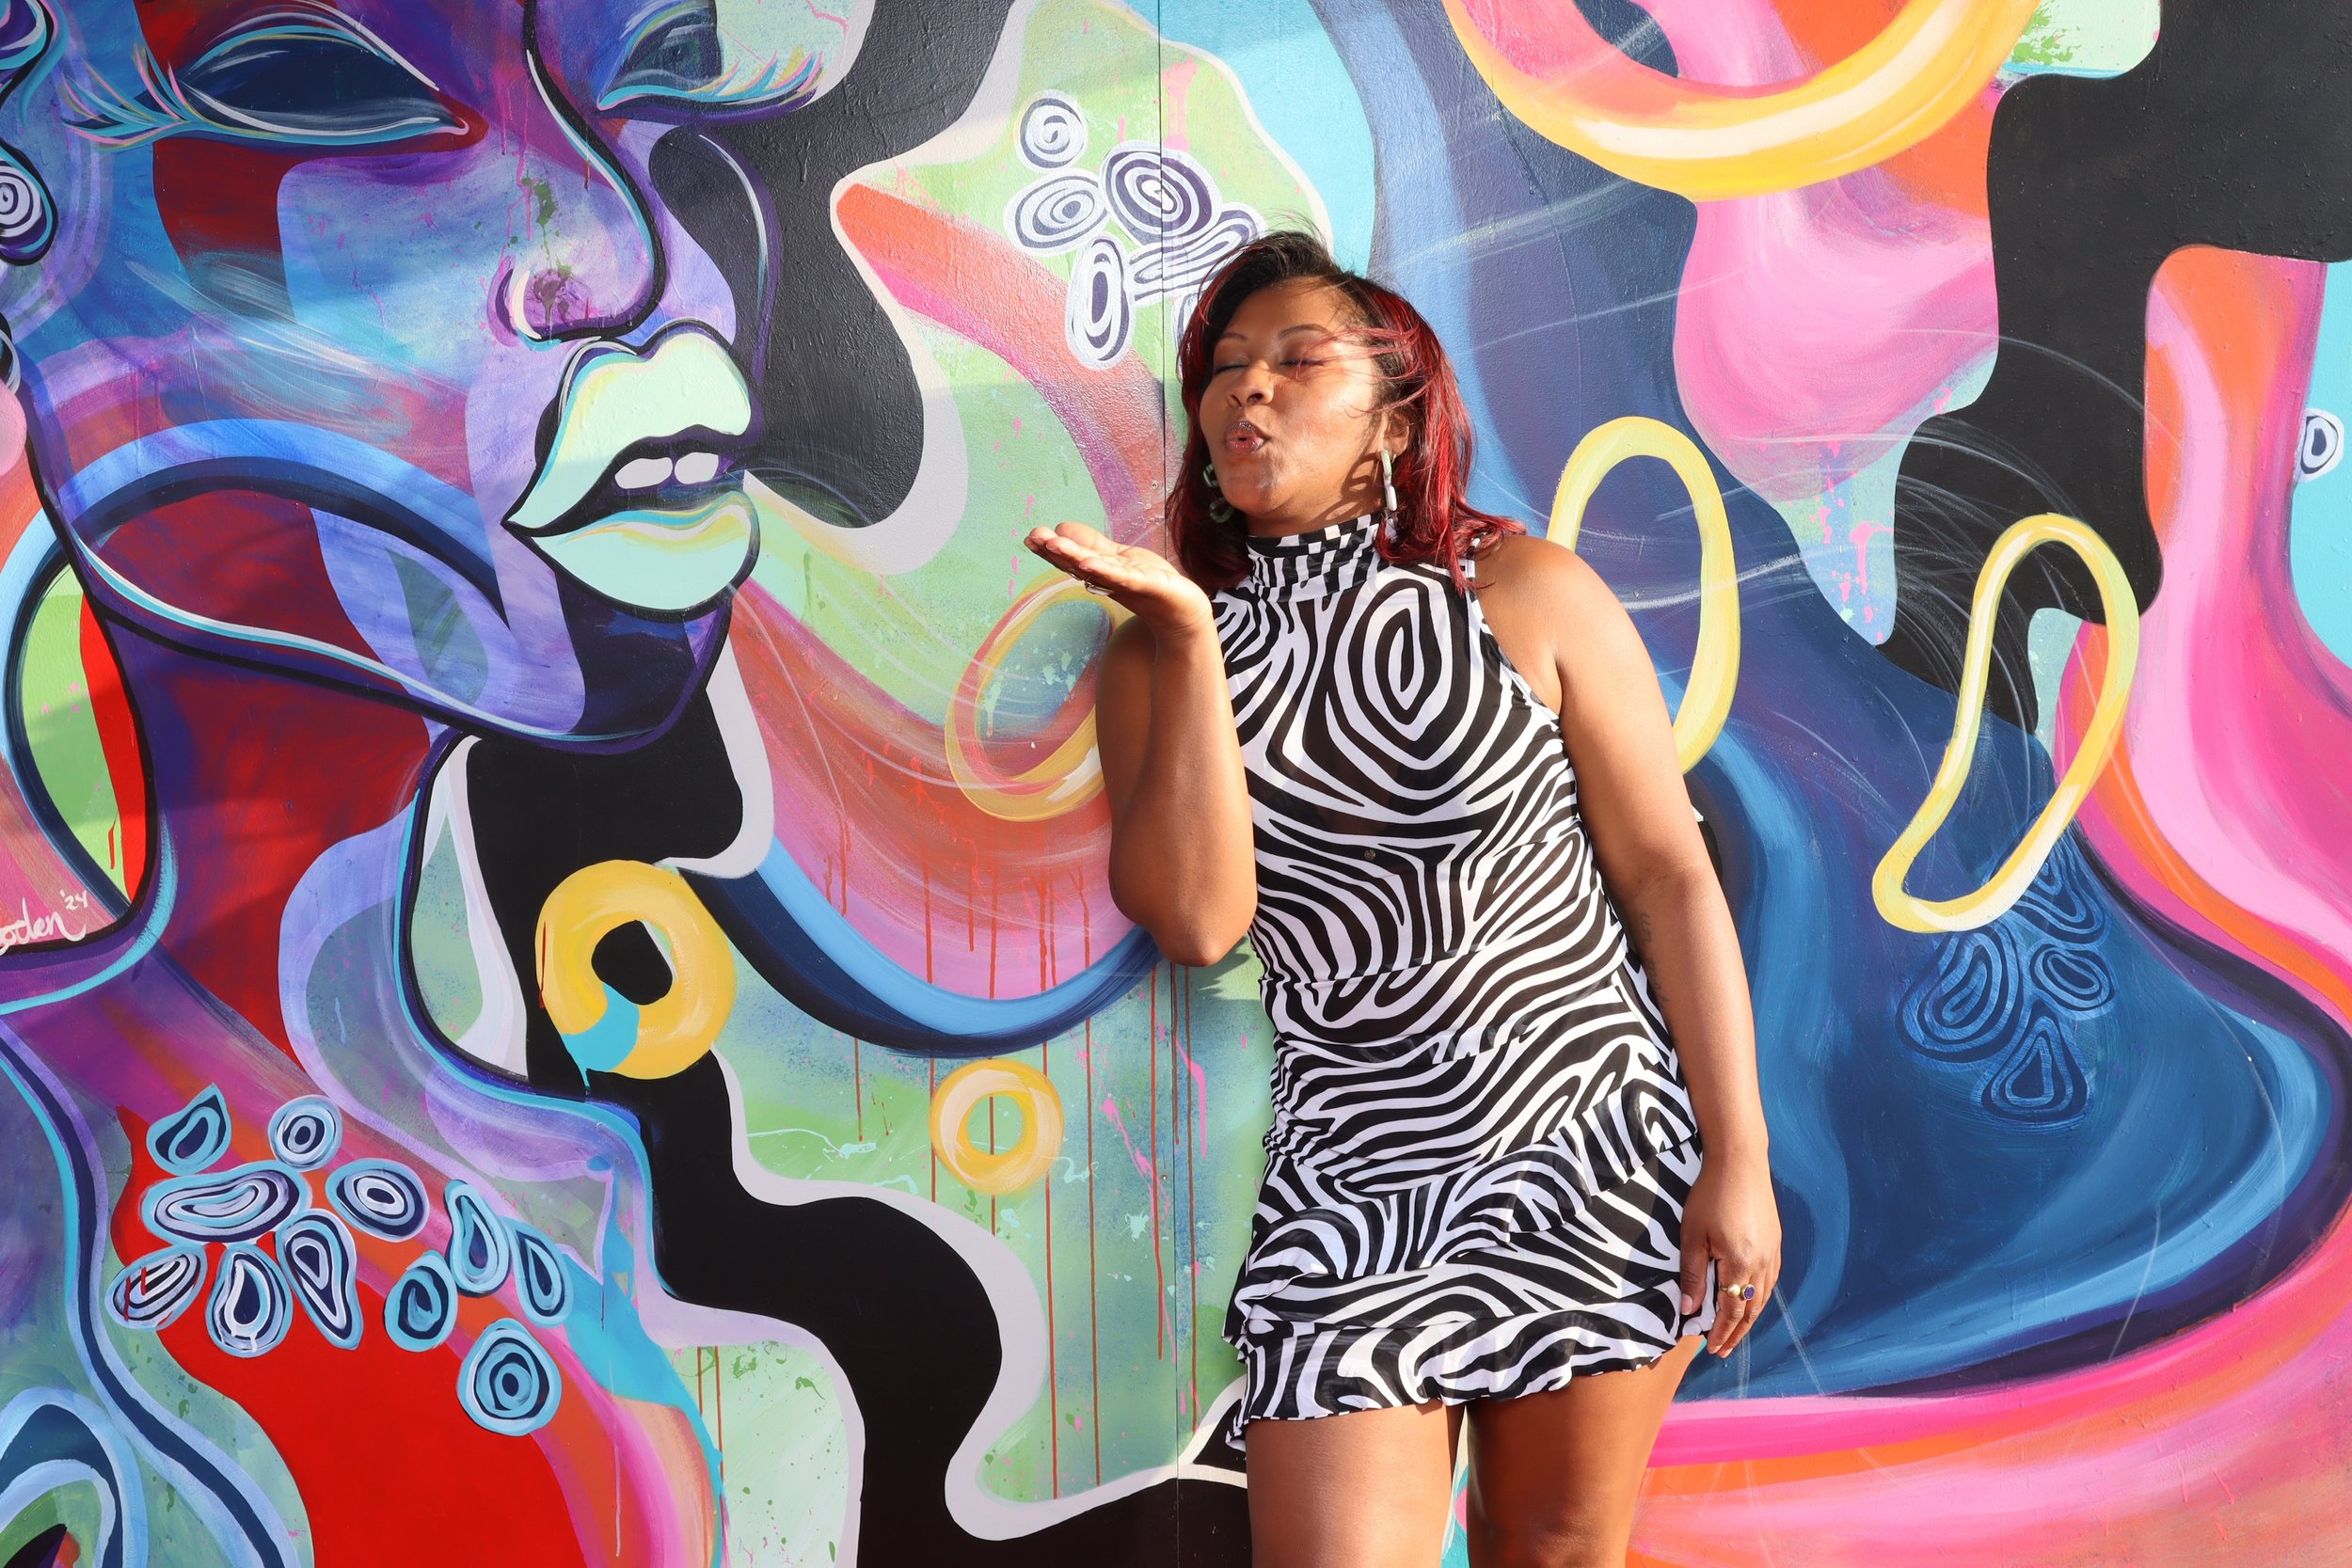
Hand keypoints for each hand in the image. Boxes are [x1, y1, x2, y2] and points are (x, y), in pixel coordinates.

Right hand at [1023, 522, 1213, 640]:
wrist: (1182, 610)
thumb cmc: (1150, 583)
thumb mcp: (1119, 559)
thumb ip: (1093, 545)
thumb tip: (1061, 528)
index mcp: (1100, 571)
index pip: (1071, 558)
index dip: (1051, 548)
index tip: (1031, 537)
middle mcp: (1108, 579)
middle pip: (1078, 563)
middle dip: (1057, 551)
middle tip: (1035, 537)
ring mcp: (1126, 583)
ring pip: (1097, 569)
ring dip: (1075, 558)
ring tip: (1054, 545)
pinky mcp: (1147, 585)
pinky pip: (1124, 577)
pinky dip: (1107, 571)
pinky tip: (1091, 563)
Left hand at [1677, 1151, 1780, 1358]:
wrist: (1741, 1162)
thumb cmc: (1711, 1195)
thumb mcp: (1693, 1236)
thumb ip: (1692, 1275)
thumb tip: (1688, 1310)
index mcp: (1740, 1264)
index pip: (1731, 1310)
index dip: (1721, 1332)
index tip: (1710, 1349)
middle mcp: (1763, 1263)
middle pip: (1752, 1309)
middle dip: (1737, 1332)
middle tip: (1724, 1351)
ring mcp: (1773, 1252)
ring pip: (1764, 1296)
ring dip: (1750, 1318)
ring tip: (1736, 1332)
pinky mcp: (1776, 1241)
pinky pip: (1770, 1279)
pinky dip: (1760, 1297)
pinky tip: (1752, 1300)